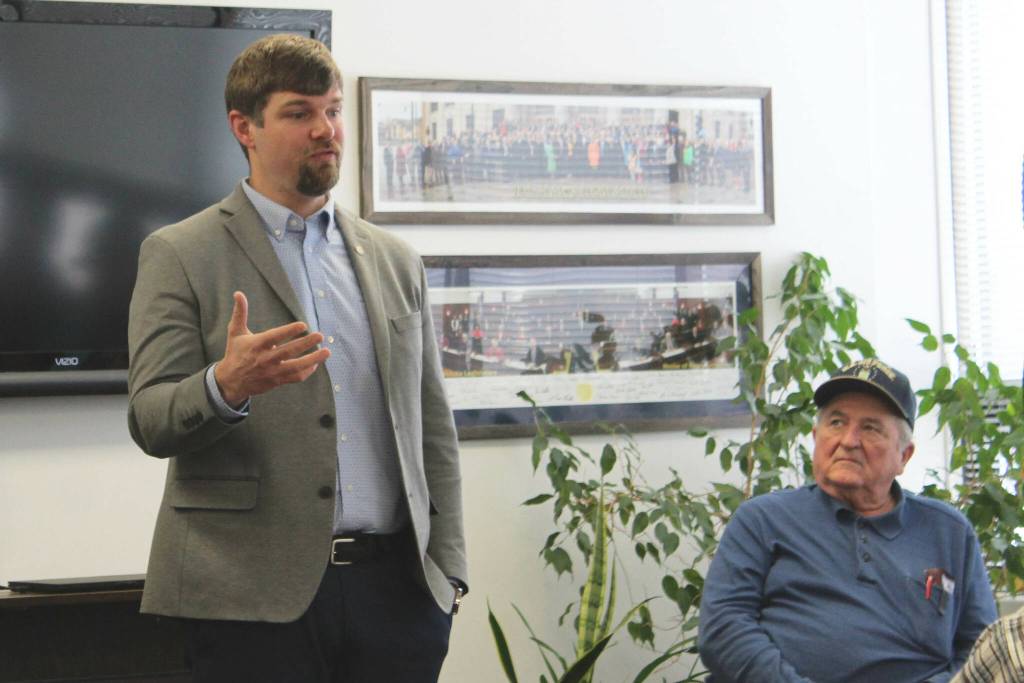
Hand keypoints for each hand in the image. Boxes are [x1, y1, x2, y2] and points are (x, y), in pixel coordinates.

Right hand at [214, 291, 330, 405]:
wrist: (231, 381)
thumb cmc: (235, 353)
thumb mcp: (235, 332)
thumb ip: (240, 313)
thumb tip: (238, 293)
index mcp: (256, 345)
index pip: (274, 337)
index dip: (288, 331)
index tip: (303, 325)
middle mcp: (265, 359)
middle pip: (288, 351)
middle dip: (306, 343)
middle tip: (320, 335)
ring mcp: (272, 371)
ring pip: (296, 367)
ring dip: (313, 359)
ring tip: (326, 352)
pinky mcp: (277, 380)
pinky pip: (295, 377)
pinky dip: (307, 371)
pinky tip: (316, 363)